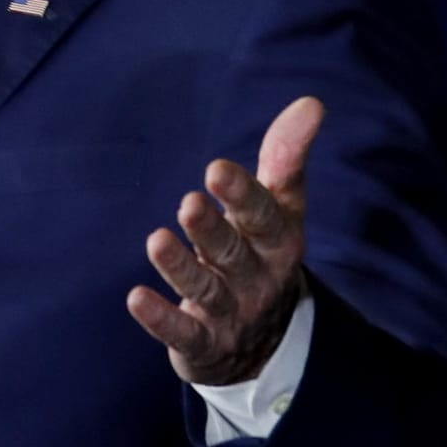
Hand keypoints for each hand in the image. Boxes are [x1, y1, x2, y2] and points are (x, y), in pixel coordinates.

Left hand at [127, 97, 320, 385]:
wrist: (266, 343)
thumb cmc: (262, 254)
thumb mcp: (281, 210)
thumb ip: (286, 158)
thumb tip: (311, 102)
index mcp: (278, 242)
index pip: (264, 216)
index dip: (242, 194)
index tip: (216, 169)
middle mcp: (257, 278)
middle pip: (233, 253)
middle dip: (211, 230)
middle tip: (187, 204)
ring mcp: (231, 313)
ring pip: (205, 290)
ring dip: (180, 267)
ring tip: (156, 241)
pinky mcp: (204, 344)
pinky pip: (183, 333)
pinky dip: (160, 318)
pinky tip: (135, 298)